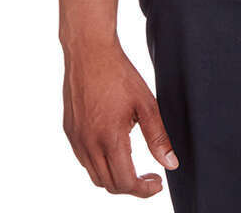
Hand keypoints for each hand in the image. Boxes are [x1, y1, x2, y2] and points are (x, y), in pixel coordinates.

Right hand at [62, 38, 178, 194]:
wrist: (89, 51)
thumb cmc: (118, 73)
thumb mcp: (146, 103)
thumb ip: (158, 137)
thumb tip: (170, 163)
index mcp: (109, 139)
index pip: (125, 183)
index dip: (144, 189)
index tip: (157, 182)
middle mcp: (88, 144)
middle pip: (109, 185)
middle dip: (131, 187)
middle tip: (149, 176)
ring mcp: (76, 138)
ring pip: (95, 175)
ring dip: (114, 177)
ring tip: (132, 164)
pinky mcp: (70, 131)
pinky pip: (84, 159)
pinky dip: (99, 164)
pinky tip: (113, 149)